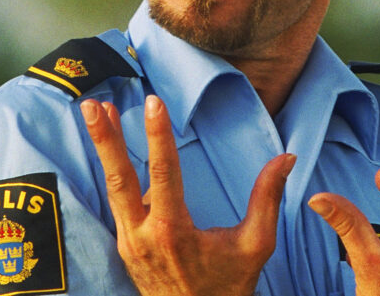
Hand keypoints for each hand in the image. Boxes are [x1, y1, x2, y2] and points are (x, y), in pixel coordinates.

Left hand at [80, 95, 295, 295]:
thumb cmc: (228, 286)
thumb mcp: (256, 244)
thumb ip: (267, 199)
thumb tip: (286, 158)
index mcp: (173, 232)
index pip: (163, 173)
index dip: (158, 135)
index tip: (153, 102)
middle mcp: (143, 235)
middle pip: (119, 178)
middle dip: (105, 139)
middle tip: (92, 105)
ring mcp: (129, 241)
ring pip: (112, 187)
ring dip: (104, 148)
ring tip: (96, 112)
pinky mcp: (125, 244)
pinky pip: (117, 202)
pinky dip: (113, 171)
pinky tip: (110, 148)